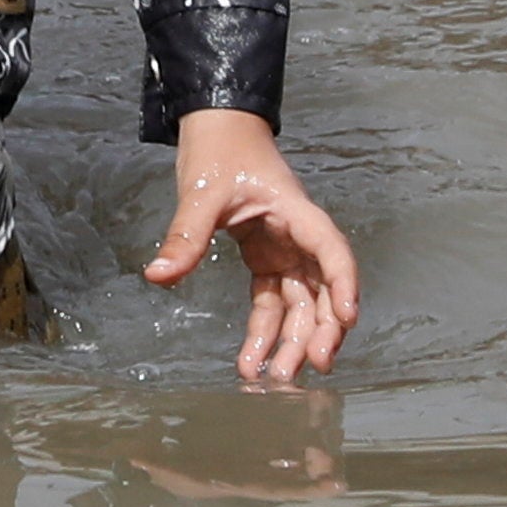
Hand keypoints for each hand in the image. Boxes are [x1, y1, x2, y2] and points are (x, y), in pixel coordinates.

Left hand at [141, 110, 358, 385]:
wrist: (217, 128)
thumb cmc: (218, 150)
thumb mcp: (201, 192)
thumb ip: (185, 235)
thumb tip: (158, 275)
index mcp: (296, 213)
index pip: (332, 251)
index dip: (344, 285)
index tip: (347, 319)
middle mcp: (298, 236)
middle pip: (321, 289)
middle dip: (319, 329)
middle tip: (309, 368)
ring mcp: (285, 250)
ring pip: (299, 303)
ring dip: (292, 340)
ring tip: (276, 378)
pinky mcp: (267, 259)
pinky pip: (273, 301)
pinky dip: (266, 330)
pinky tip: (252, 359)